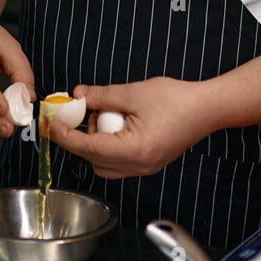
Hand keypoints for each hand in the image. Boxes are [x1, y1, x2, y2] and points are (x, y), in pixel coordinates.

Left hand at [49, 78, 215, 177]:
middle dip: (81, 139)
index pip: (89, 149)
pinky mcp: (148, 163)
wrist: (208, 108)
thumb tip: (77, 95)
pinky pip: (118, 161)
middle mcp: (138, 166)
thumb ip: (102, 96)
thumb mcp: (134, 92)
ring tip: (104, 116)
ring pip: (105, 164)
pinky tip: (115, 123)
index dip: (67, 137)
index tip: (52, 124)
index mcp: (134, 151)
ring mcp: (144, 168)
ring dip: (95, 143)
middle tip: (78, 114)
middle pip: (94, 161)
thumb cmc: (177, 99)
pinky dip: (109, 145)